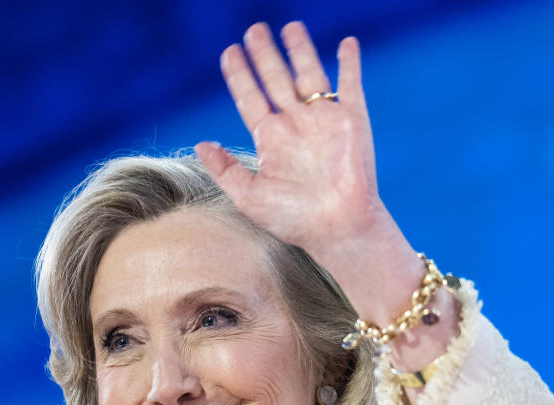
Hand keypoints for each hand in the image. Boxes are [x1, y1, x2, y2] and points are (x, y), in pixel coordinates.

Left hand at [195, 21, 382, 257]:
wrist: (339, 229)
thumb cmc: (295, 220)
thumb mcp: (249, 197)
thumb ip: (225, 169)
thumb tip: (200, 144)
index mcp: (271, 140)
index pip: (250, 98)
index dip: (239, 75)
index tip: (229, 52)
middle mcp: (295, 126)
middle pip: (276, 79)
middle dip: (264, 54)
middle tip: (254, 29)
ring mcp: (323, 121)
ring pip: (309, 75)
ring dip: (299, 50)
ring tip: (290, 27)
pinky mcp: (352, 121)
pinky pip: (350, 85)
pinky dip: (349, 64)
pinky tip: (345, 44)